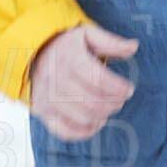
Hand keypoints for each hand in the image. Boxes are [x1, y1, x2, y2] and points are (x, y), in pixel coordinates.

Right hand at [27, 22, 138, 139]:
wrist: (32, 52)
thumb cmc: (65, 44)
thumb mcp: (87, 35)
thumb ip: (111, 41)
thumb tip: (134, 46)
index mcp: (68, 58)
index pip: (99, 79)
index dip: (119, 88)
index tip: (128, 89)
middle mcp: (56, 79)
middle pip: (93, 102)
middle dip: (113, 104)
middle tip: (120, 99)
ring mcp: (48, 98)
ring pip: (83, 118)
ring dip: (102, 116)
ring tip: (108, 107)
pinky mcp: (43, 112)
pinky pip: (66, 131)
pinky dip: (85, 131)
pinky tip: (95, 122)